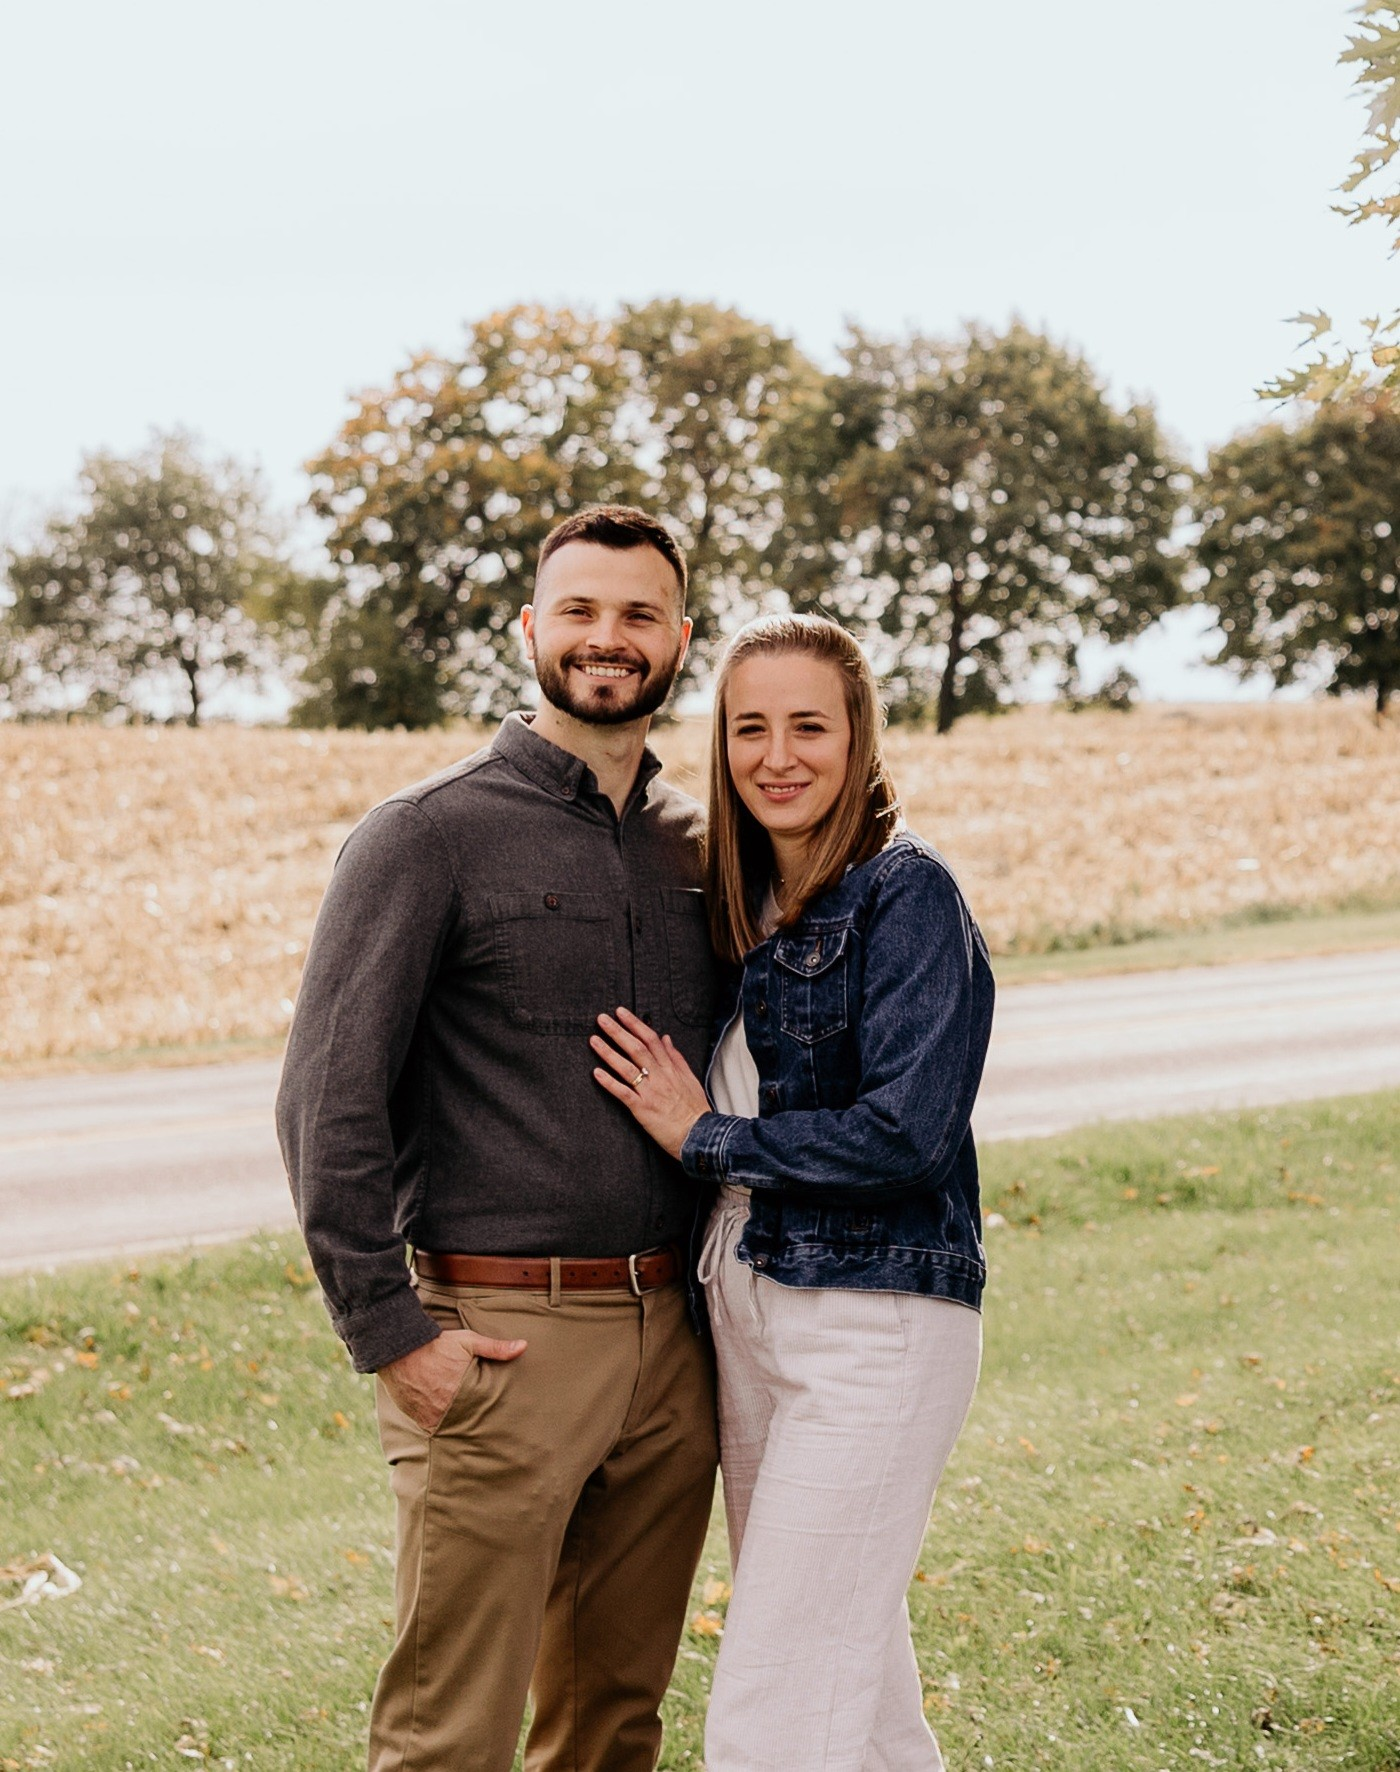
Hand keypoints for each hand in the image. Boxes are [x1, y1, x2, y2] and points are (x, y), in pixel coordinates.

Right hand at [379, 1325, 525, 1432]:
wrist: (400, 1349)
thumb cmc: (437, 1345)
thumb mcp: (468, 1342)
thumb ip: (496, 1348)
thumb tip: (524, 1346)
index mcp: (463, 1394)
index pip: (484, 1413)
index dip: (491, 1416)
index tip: (501, 1422)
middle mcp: (447, 1409)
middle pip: (468, 1423)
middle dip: (476, 1424)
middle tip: (489, 1434)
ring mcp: (431, 1416)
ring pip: (450, 1428)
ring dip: (458, 1426)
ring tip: (468, 1427)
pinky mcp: (418, 1418)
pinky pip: (433, 1428)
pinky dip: (441, 1426)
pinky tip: (449, 1423)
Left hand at [591, 1006, 711, 1159]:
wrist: (699, 1134)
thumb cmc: (695, 1109)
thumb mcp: (690, 1078)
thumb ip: (676, 1058)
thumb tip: (666, 1038)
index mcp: (670, 1068)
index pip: (651, 1039)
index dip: (635, 1024)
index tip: (621, 1013)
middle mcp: (660, 1076)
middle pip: (636, 1048)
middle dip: (618, 1032)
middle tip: (602, 1019)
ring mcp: (650, 1092)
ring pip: (627, 1067)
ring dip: (608, 1052)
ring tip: (594, 1040)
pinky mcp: (643, 1109)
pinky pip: (623, 1093)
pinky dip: (609, 1082)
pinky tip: (596, 1073)